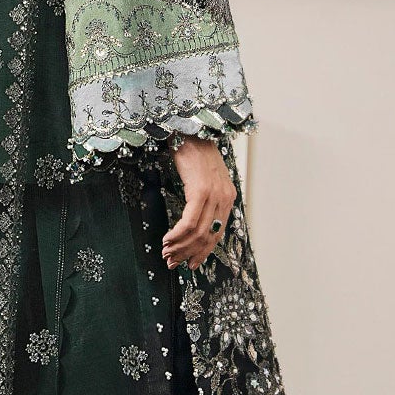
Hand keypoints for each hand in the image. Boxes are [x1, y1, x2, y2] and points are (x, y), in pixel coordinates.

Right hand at [161, 136, 236, 271]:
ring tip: (166, 253)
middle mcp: (225, 198)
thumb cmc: (194, 153)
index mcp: (228, 198)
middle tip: (172, 262)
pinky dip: (177, 234)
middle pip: (208, 237)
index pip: (218, 235)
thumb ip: (205, 200)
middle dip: (189, 254)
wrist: (190, 130)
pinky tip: (167, 239)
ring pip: (198, 233)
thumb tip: (192, 225)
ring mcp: (215, 195)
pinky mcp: (201, 191)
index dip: (202, 252)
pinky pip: (189, 221)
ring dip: (180, 247)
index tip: (189, 264)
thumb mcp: (204, 179)